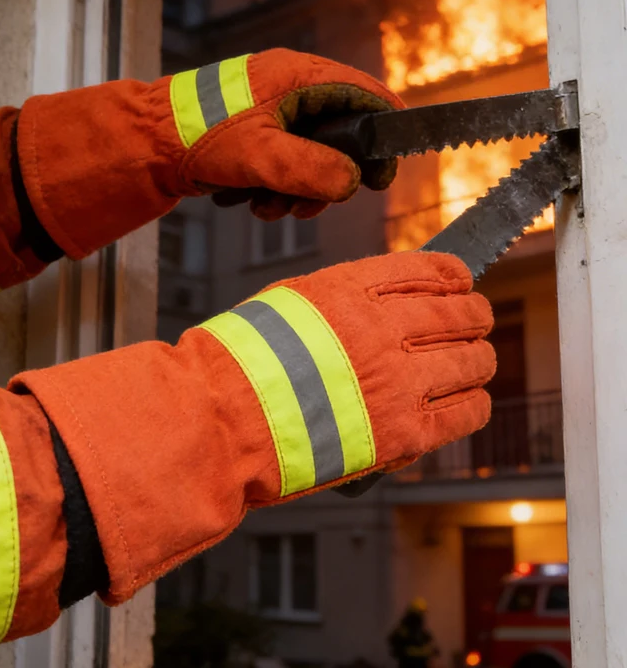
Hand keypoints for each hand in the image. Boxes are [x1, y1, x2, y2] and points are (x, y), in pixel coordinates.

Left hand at [167, 49, 403, 219]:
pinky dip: (274, 187)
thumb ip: (312, 169)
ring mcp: (272, 112)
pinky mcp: (255, 133)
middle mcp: (290, 89)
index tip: (386, 172)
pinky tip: (250, 200)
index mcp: (299, 76)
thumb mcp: (261, 155)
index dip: (384, 132)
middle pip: (340, 135)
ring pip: (311, 156)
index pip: (364, 94)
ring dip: (296, 190)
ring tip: (268, 206)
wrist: (147, 142)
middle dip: (326, 178)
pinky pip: (283, 163)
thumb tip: (352, 181)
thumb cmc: (198, 134)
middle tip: (308, 205)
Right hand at [197, 250, 494, 494]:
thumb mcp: (288, 301)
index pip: (431, 270)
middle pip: (462, 314)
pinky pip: (467, 412)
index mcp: (353, 289)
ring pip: (474, 361)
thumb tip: (383, 301)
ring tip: (478, 361)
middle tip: (478, 320)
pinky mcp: (404, 433)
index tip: (463, 282)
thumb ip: (342, 297)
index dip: (456, 276)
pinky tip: (471, 400)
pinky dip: (476, 404)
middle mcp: (384, 328)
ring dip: (480, 359)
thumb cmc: (242, 361)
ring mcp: (399, 381)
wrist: (224, 419)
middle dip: (476, 315)